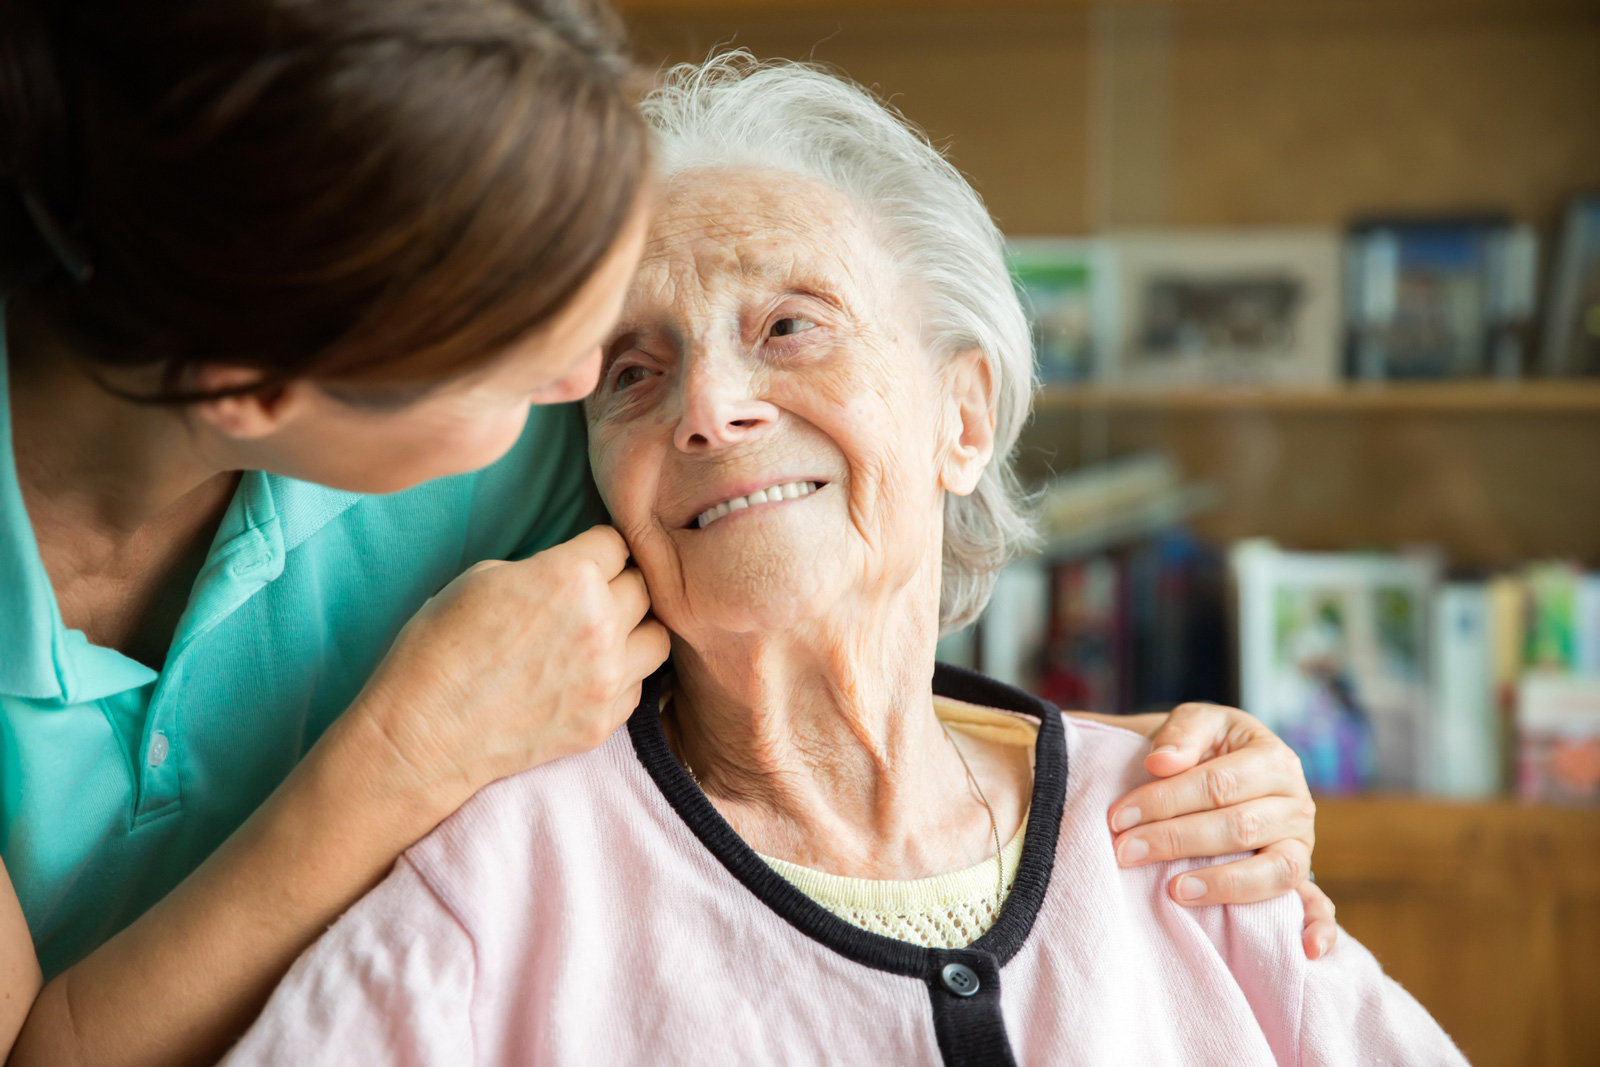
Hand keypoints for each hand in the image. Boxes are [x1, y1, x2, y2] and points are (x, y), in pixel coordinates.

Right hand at [348, 525, 671, 811]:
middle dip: (619, 586)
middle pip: (643, 586)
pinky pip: (639, 685)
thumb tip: (573, 569)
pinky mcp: (605, 720)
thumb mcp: (486, 577)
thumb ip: (547, 567)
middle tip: (590, 598)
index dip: (598, 549)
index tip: (587, 559)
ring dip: (635, 631)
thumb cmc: (439, 646)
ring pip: (658, 637)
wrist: (424, 732)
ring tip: (603, 636)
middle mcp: (603, 623)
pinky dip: (622, 676)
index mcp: (573, 576)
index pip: (618, 543)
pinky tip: (589, 675)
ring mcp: (609, 677)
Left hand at [1098, 702, 1333, 958]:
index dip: (1164, 801)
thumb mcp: (1197, 724)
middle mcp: (1296, 803)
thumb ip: (1181, 735)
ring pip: (1273, 870)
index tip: (1118, 818)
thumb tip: (1160, 762)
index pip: (1217, 784)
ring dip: (1224, 885)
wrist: (1222, 766)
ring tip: (1174, 890)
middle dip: (1175, 841)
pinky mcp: (1301, 877)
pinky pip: (1319, 906)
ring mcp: (1301, 844)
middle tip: (1126, 852)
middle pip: (1238, 827)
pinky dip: (1318, 928)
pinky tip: (1306, 950)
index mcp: (1273, 758)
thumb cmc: (1205, 748)